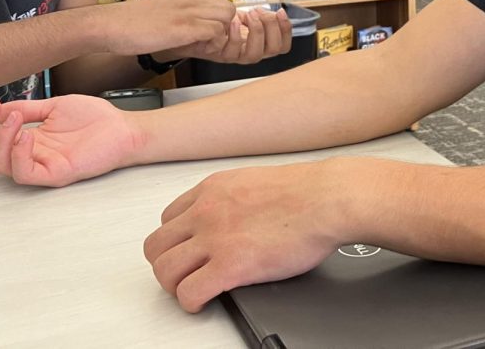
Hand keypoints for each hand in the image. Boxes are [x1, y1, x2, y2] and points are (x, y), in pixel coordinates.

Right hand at [0, 95, 144, 186]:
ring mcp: (42, 165)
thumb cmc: (95, 119)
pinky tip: (24, 135)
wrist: (122, 128)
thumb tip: (0, 107)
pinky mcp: (54, 174)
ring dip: (0, 140)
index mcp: (30, 138)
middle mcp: (32, 154)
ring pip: (2, 165)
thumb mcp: (54, 106)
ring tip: (13, 118)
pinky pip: (25, 172)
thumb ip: (27, 108)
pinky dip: (18, 154)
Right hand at [104, 0, 236, 56]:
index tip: (205, 32)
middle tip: (207, 40)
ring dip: (218, 35)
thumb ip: (182, 12)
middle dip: (223, 26)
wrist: (112, 25)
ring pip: (226, 18)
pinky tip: (194, 49)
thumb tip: (197, 25)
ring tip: (200, 45)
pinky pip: (216, 32)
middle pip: (228, 7)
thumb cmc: (132, 23)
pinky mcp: (185, 26)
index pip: (219, 0)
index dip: (216, 19)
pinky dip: (211, 44)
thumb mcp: (164, 9)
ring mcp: (189, 10)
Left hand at [143, 160, 344, 311]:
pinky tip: (205, 302)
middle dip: (167, 264)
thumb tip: (231, 216)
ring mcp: (215, 238)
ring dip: (175, 286)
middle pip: (157, 245)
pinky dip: (191, 302)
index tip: (188, 252)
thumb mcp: (254, 182)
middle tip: (185, 275)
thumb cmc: (307, 192)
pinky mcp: (230, 265)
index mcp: (213, 189)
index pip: (168, 218)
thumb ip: (233, 199)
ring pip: (164, 270)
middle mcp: (206, 211)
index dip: (176, 241)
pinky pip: (189, 292)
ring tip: (193, 290)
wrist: (328, 198)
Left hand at [170, 6, 292, 65]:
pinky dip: (236, 36)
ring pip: (256, 54)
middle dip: (271, 29)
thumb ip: (253, 15)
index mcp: (256, 42)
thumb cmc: (211, 20)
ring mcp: (234, 56)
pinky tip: (232, 22)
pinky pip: (234, 52)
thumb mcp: (235, 15)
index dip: (286, 30)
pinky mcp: (220, 56)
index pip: (282, 45)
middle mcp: (248, 52)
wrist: (185, 27)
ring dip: (256, 32)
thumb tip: (268, 10)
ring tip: (248, 16)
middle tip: (259, 13)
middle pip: (273, 50)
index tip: (281, 12)